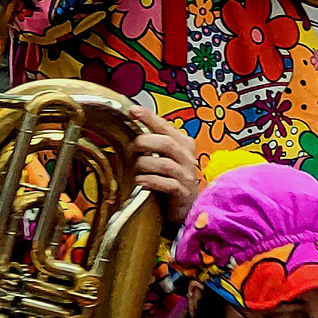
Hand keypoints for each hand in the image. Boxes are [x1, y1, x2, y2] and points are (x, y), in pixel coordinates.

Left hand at [129, 105, 201, 223]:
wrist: (185, 207)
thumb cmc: (171, 179)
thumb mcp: (164, 157)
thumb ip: (153, 143)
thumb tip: (130, 129)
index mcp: (183, 144)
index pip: (165, 126)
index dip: (149, 117)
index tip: (132, 110)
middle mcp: (187, 158)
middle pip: (167, 143)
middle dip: (144, 143)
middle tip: (131, 148)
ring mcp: (186, 175)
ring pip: (165, 164)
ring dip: (145, 164)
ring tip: (135, 168)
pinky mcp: (183, 193)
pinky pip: (167, 184)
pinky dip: (151, 181)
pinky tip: (141, 181)